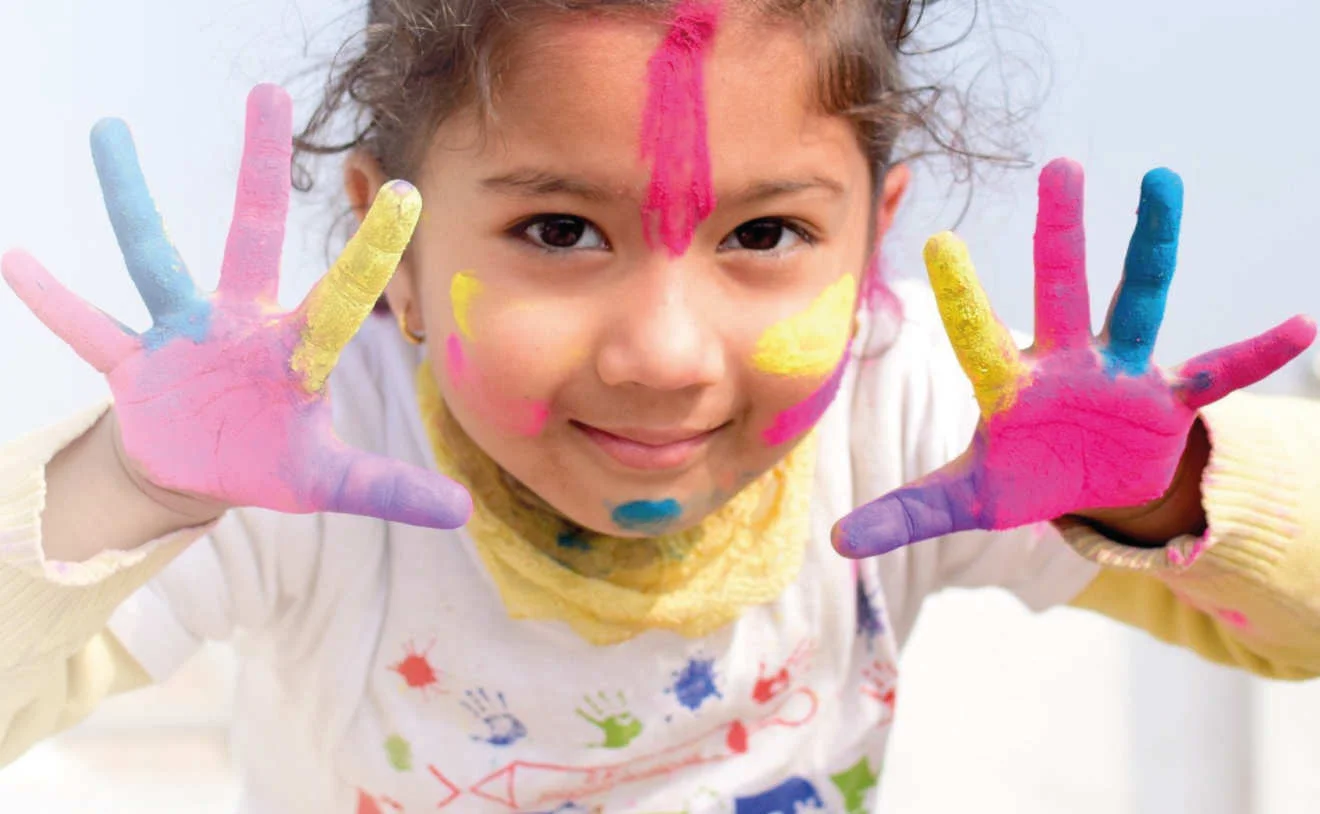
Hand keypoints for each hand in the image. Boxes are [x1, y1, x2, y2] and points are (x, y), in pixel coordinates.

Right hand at [3, 84, 470, 529]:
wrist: (200, 471)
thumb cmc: (270, 461)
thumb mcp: (329, 483)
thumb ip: (389, 488)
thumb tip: (465, 512)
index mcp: (295, 352)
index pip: (343, 296)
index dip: (371, 252)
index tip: (406, 193)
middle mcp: (240, 324)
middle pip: (253, 235)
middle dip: (260, 170)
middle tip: (268, 92)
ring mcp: (182, 336)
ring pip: (153, 258)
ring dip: (129, 200)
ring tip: (109, 131)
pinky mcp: (134, 362)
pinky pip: (87, 328)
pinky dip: (53, 301)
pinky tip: (16, 258)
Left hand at [832, 158, 1313, 556]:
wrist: (1092, 487)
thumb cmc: (1024, 476)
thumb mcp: (967, 500)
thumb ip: (905, 514)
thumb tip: (835, 544)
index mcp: (1009, 385)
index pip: (979, 336)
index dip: (964, 297)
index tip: (939, 240)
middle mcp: (1065, 363)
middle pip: (1061, 290)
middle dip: (1060, 234)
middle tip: (1060, 166)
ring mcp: (1120, 374)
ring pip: (1139, 302)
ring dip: (1153, 249)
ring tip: (1163, 183)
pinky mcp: (1167, 399)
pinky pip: (1216, 372)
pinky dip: (1255, 355)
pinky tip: (1301, 326)